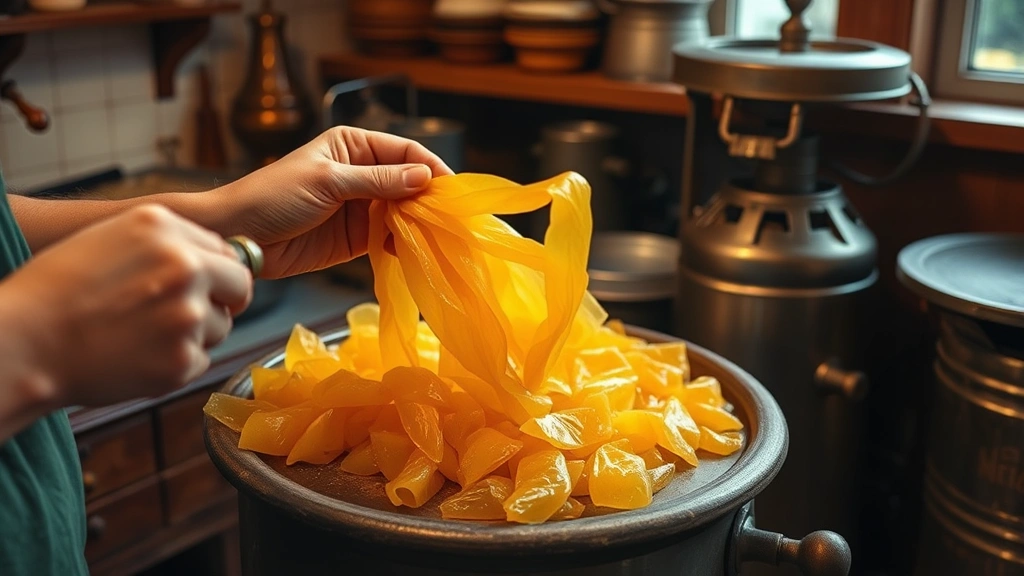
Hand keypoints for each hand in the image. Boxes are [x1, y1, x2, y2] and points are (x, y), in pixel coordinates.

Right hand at [0, 204, 251, 406]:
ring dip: (195, 333)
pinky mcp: (183, 359)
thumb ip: (166, 242)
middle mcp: (185, 266)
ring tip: (143, 334)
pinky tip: (137, 356)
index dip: (215, 270)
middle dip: (222, 300)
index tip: (201, 283)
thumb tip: (213, 257)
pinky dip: (176, 363)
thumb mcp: (109, 239)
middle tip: (186, 313)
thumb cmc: (57, 293)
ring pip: (221, 326)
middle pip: (240, 285)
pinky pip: (200, 360)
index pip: (225, 249)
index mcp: (163, 228)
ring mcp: (188, 315)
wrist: (25, 343)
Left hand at [210, 126, 453, 278]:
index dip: (432, 168)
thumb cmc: (273, 196)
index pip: (406, 152)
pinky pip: (390, 238)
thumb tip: (424, 177)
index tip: (453, 190)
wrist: (239, 235)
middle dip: (431, 200)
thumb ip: (377, 181)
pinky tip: (414, 252)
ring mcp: (361, 207)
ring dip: (420, 224)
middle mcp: (363, 174)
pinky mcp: (357, 238)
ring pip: (404, 213)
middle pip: (411, 184)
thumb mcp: (328, 181)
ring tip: (439, 238)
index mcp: (354, 146)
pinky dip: (404, 245)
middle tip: (453, 219)